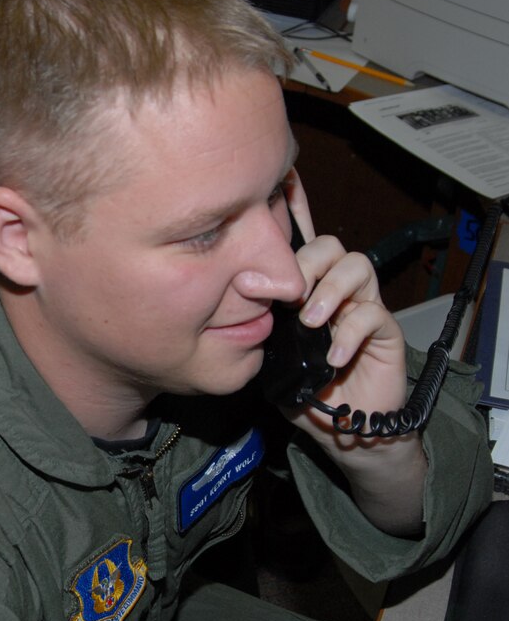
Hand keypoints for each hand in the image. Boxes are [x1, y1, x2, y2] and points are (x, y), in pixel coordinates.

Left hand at [282, 174, 406, 439]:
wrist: (342, 429)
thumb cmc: (304, 393)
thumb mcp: (268, 360)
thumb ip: (256, 332)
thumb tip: (235, 305)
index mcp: (303, 291)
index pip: (299, 245)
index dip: (294, 214)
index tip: (279, 192)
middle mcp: (333, 291)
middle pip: (328, 247)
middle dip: (306, 264)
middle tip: (288, 297)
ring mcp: (360, 308)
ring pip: (356, 267)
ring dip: (330, 291)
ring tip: (311, 322)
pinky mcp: (385, 332)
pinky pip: (373, 314)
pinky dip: (350, 334)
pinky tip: (333, 358)